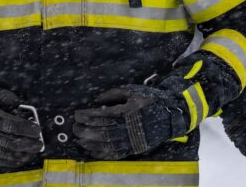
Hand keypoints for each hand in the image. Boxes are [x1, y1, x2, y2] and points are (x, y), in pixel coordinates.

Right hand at [0, 88, 42, 166]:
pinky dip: (13, 161)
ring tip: (34, 150)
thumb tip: (20, 103)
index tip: (37, 129)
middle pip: (11, 142)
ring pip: (6, 153)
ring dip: (23, 153)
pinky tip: (22, 158)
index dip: (26, 128)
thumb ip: (5, 96)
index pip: (11, 125)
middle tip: (39, 142)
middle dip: (28, 143)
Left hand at [73, 85, 188, 159]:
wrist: (171, 115)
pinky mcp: (134, 149)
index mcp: (127, 112)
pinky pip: (115, 154)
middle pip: (101, 131)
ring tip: (79, 140)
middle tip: (74, 127)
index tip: (77, 114)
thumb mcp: (133, 90)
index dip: (87, 115)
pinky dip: (102, 153)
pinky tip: (92, 151)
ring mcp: (131, 140)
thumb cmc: (150, 99)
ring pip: (106, 144)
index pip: (101, 115)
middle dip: (85, 130)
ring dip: (90, 143)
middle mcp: (128, 128)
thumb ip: (113, 94)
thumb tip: (97, 100)